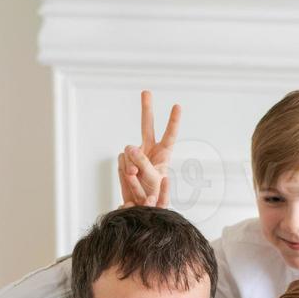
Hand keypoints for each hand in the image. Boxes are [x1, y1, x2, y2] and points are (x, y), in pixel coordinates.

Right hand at [117, 90, 180, 208]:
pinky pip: (121, 159)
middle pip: (147, 126)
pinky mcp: (125, 161)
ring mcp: (136, 155)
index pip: (170, 134)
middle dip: (146, 108)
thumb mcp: (153, 179)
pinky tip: (130, 177)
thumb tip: (129, 148)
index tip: (177, 106)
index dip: (173, 121)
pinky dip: (124, 168)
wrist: (139, 206)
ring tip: (137, 178)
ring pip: (129, 150)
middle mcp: (149, 150)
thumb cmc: (153, 194)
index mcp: (163, 154)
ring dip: (131, 164)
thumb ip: (143, 163)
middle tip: (146, 91)